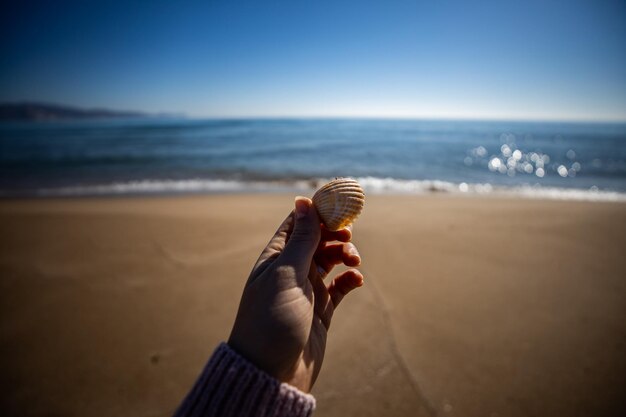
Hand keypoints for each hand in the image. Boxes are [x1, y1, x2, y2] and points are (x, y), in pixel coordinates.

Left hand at [228, 196, 363, 392]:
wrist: (272, 373)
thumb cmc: (271, 321)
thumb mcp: (286, 275)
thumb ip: (300, 240)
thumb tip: (303, 200)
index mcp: (276, 257)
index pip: (298, 223)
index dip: (318, 211)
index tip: (341, 206)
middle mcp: (291, 270)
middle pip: (318, 239)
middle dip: (336, 234)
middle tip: (348, 238)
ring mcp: (307, 290)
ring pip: (332, 260)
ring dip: (345, 255)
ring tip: (354, 263)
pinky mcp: (322, 310)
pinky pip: (340, 287)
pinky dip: (350, 280)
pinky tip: (356, 280)